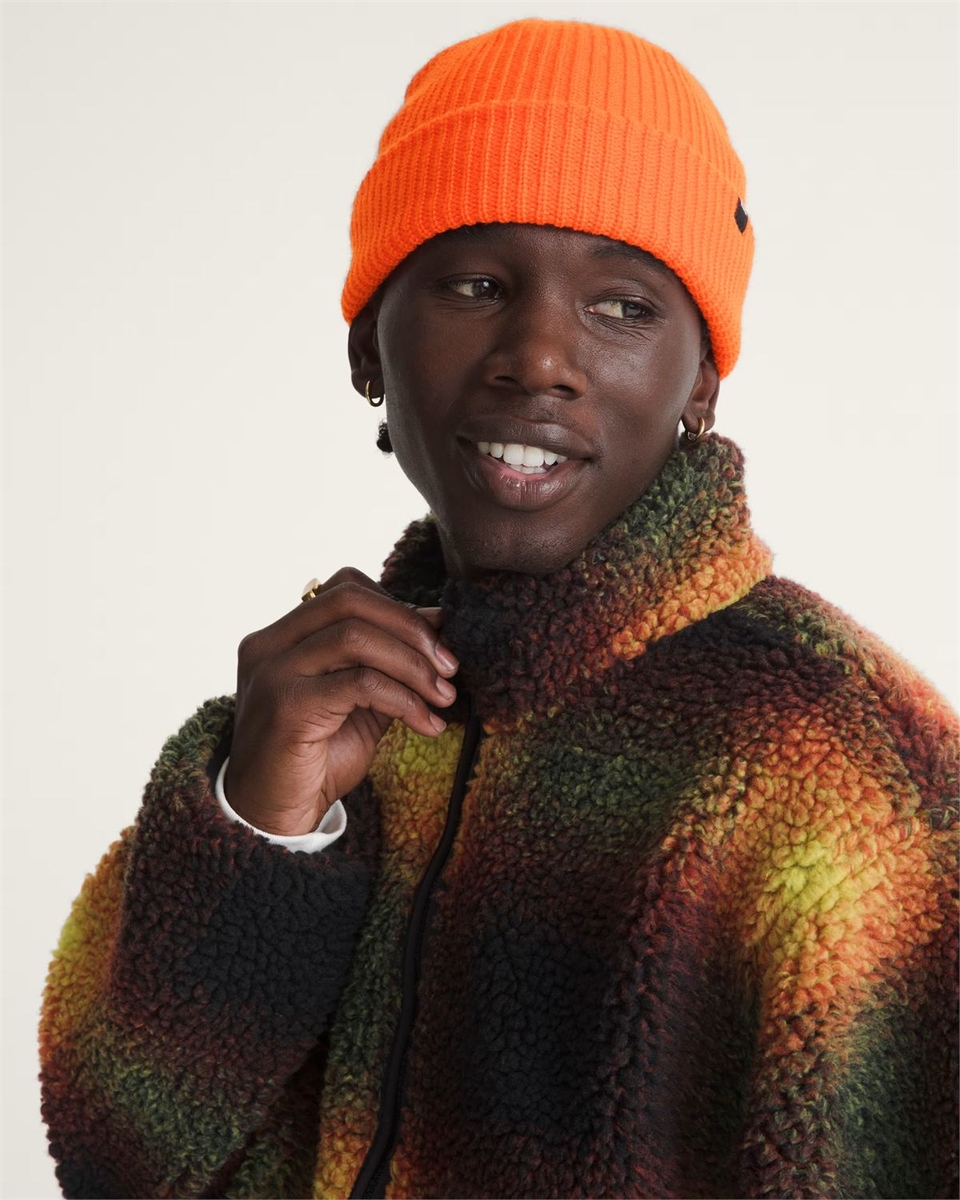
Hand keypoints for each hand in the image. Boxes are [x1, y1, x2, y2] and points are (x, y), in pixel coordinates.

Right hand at [225, 568, 457, 836]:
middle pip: (351, 600)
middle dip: (411, 628)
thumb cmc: (316, 759)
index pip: (346, 588)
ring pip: (356, 636)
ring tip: (443, 697)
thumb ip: (389, 661)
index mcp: (282, 635)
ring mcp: (273, 671)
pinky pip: (359, 683)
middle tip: (450, 666)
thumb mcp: (361, 700)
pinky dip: (404, 699)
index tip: (437, 643)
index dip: (399, 607)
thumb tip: (437, 619)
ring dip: (413, 665)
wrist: (272, 817)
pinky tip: (427, 724)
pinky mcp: (286, 705)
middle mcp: (270, 644)